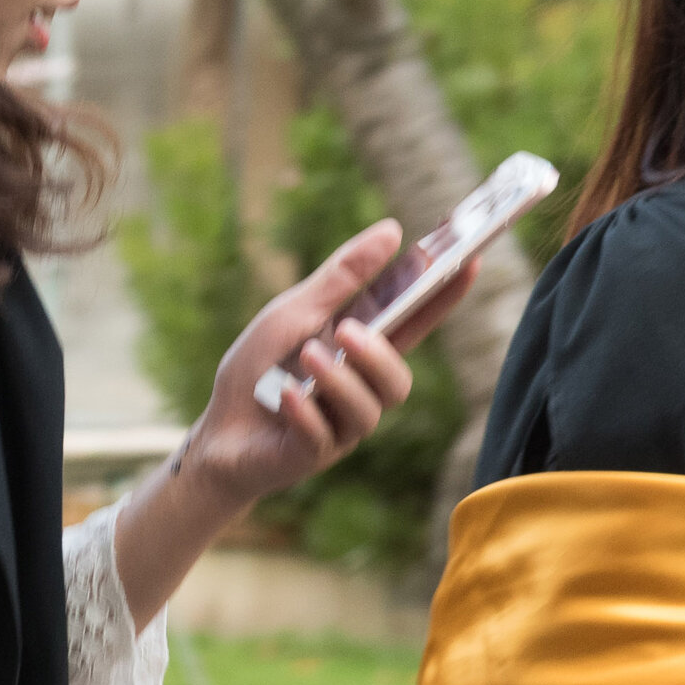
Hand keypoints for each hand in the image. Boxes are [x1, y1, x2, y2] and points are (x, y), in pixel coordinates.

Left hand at [179, 219, 444, 516]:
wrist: (214, 432)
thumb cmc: (258, 369)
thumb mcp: (293, 314)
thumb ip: (340, 279)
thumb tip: (392, 230)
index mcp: (360, 352)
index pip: (414, 324)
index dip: (444, 298)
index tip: (470, 261)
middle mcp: (360, 391)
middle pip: (398, 380)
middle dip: (378, 356)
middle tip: (348, 331)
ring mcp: (340, 426)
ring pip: (368, 410)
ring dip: (338, 381)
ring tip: (307, 358)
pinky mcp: (312, 454)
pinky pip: (322, 436)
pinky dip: (303, 412)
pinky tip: (283, 397)